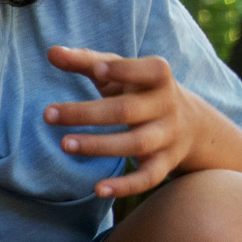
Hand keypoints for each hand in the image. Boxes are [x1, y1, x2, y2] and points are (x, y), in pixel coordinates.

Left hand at [44, 46, 202, 197]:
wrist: (193, 125)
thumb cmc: (140, 90)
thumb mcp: (120, 73)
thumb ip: (87, 61)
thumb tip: (52, 52)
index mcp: (158, 79)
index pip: (150, 71)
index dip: (126, 70)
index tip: (98, 70)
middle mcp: (166, 107)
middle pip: (127, 110)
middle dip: (87, 113)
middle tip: (48, 114)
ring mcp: (167, 137)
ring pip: (136, 144)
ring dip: (99, 146)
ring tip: (64, 144)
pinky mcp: (165, 163)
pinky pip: (149, 178)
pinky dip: (126, 186)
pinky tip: (97, 189)